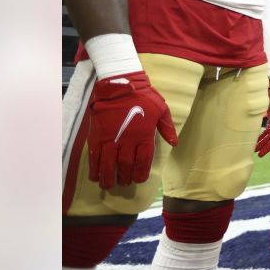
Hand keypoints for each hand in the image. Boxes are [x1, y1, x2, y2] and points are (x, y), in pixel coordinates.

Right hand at [86, 71, 178, 189]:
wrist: (120, 84)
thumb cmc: (143, 96)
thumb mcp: (162, 109)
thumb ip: (167, 128)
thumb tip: (174, 143)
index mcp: (144, 135)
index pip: (143, 161)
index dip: (140, 173)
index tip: (138, 180)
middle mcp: (127, 139)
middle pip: (125, 165)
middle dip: (124, 178)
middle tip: (124, 184)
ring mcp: (110, 138)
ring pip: (108, 164)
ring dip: (108, 177)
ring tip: (108, 185)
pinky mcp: (97, 135)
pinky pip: (94, 156)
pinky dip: (94, 168)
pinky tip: (95, 176)